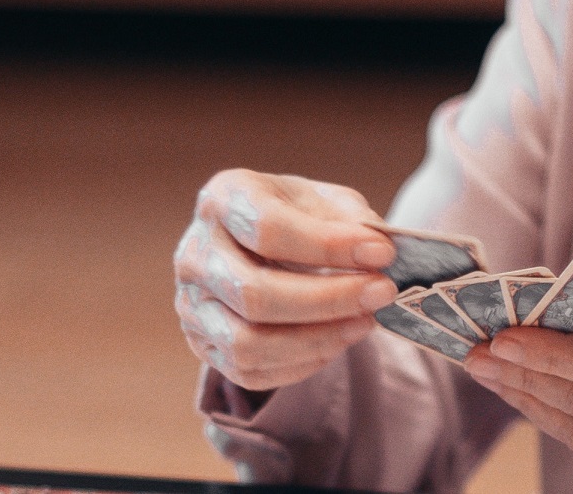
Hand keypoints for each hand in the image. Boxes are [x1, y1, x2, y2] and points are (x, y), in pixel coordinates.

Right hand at [174, 169, 398, 390]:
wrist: (256, 243)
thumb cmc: (295, 216)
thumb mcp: (322, 200)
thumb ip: (349, 220)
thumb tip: (378, 250)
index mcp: (223, 199)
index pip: (268, 229)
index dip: (328, 245)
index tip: (382, 253)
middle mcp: (195, 252)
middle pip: (255, 293)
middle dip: (329, 299)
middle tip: (382, 292)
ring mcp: (190, 304)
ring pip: (248, 343)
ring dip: (317, 338)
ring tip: (365, 321)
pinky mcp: (202, 344)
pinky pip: (249, 372)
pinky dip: (301, 363)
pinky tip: (337, 341)